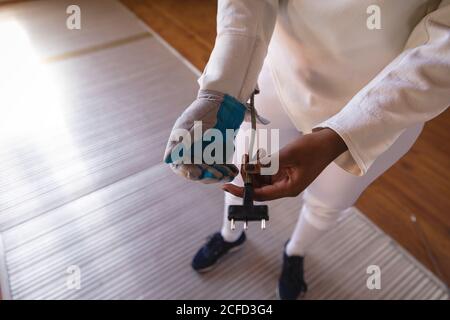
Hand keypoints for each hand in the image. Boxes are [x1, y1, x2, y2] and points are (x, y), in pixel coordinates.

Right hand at [163, 90, 246, 182]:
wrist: (225, 101)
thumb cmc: (205, 110)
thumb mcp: (193, 126)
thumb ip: (182, 143)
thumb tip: (168, 159)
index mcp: (180, 145)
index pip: (179, 165)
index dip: (187, 173)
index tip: (197, 174)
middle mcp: (191, 152)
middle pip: (197, 171)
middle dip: (208, 175)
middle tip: (219, 175)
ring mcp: (205, 153)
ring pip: (210, 171)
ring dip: (219, 174)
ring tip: (229, 174)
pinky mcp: (218, 153)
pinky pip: (221, 166)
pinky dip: (227, 170)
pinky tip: (234, 171)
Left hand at [222, 128, 347, 199]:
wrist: (330, 141)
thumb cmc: (314, 148)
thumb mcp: (289, 154)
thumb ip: (269, 163)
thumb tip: (249, 168)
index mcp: (289, 189)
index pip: (260, 195)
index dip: (242, 192)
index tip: (227, 187)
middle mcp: (286, 187)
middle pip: (259, 188)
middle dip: (247, 176)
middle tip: (241, 161)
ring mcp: (286, 179)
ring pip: (262, 179)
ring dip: (253, 169)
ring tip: (249, 155)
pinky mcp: (286, 170)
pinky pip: (267, 171)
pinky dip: (261, 164)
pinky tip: (258, 154)